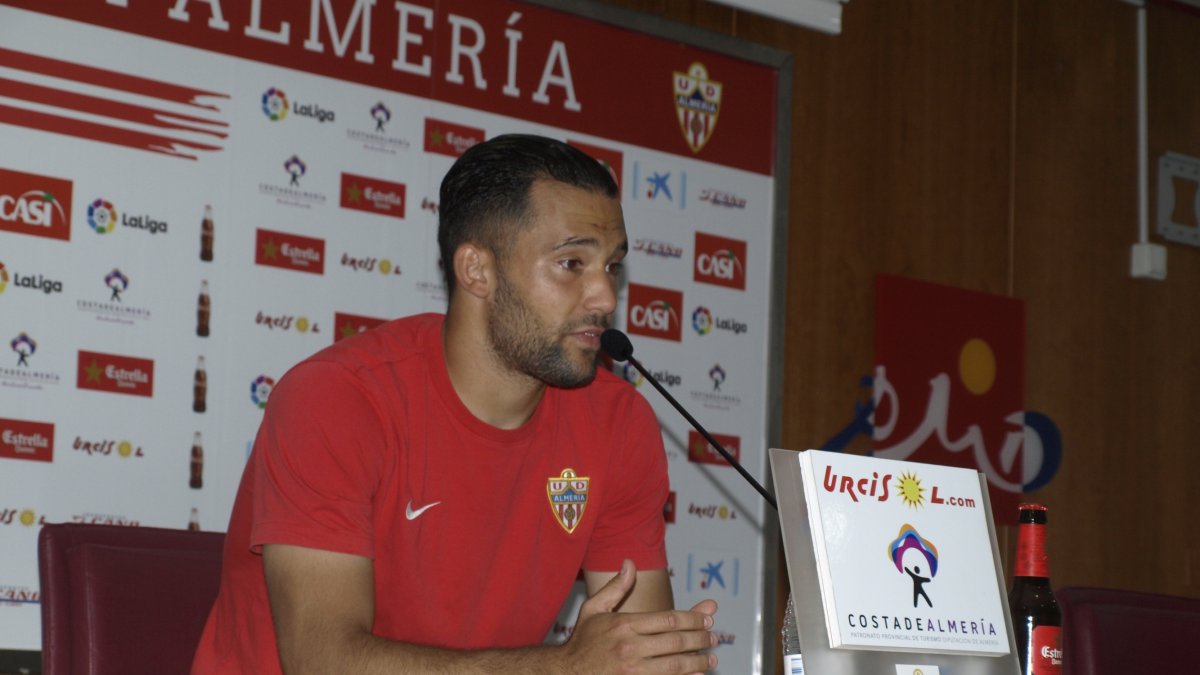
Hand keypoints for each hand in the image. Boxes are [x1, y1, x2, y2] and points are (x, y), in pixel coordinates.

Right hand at [559, 560, 717, 673]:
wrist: (565, 673)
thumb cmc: (582, 642)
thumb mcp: (594, 609)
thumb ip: (615, 587)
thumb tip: (630, 562)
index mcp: (624, 625)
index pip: (669, 619)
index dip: (693, 618)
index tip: (706, 618)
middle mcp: (630, 648)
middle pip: (676, 642)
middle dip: (700, 639)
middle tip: (714, 637)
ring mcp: (632, 671)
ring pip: (675, 665)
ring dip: (698, 661)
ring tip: (711, 658)